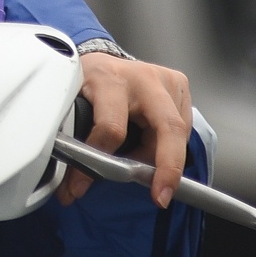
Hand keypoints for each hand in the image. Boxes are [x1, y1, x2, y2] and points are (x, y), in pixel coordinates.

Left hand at [59, 52, 192, 207]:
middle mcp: (143, 77)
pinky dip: (166, 147)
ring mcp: (166, 79)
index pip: (111, 127)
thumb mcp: (74, 102)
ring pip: (177, 133)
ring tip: (135, 165)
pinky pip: (182, 128)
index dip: (98, 161)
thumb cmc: (87, 81)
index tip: (82, 186)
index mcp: (108, 78)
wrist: (102, 60)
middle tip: (160, 196)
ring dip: (160, 159)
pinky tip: (146, 148)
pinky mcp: (180, 85)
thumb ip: (76, 134)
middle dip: (167, 167)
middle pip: (167, 128)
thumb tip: (72, 181)